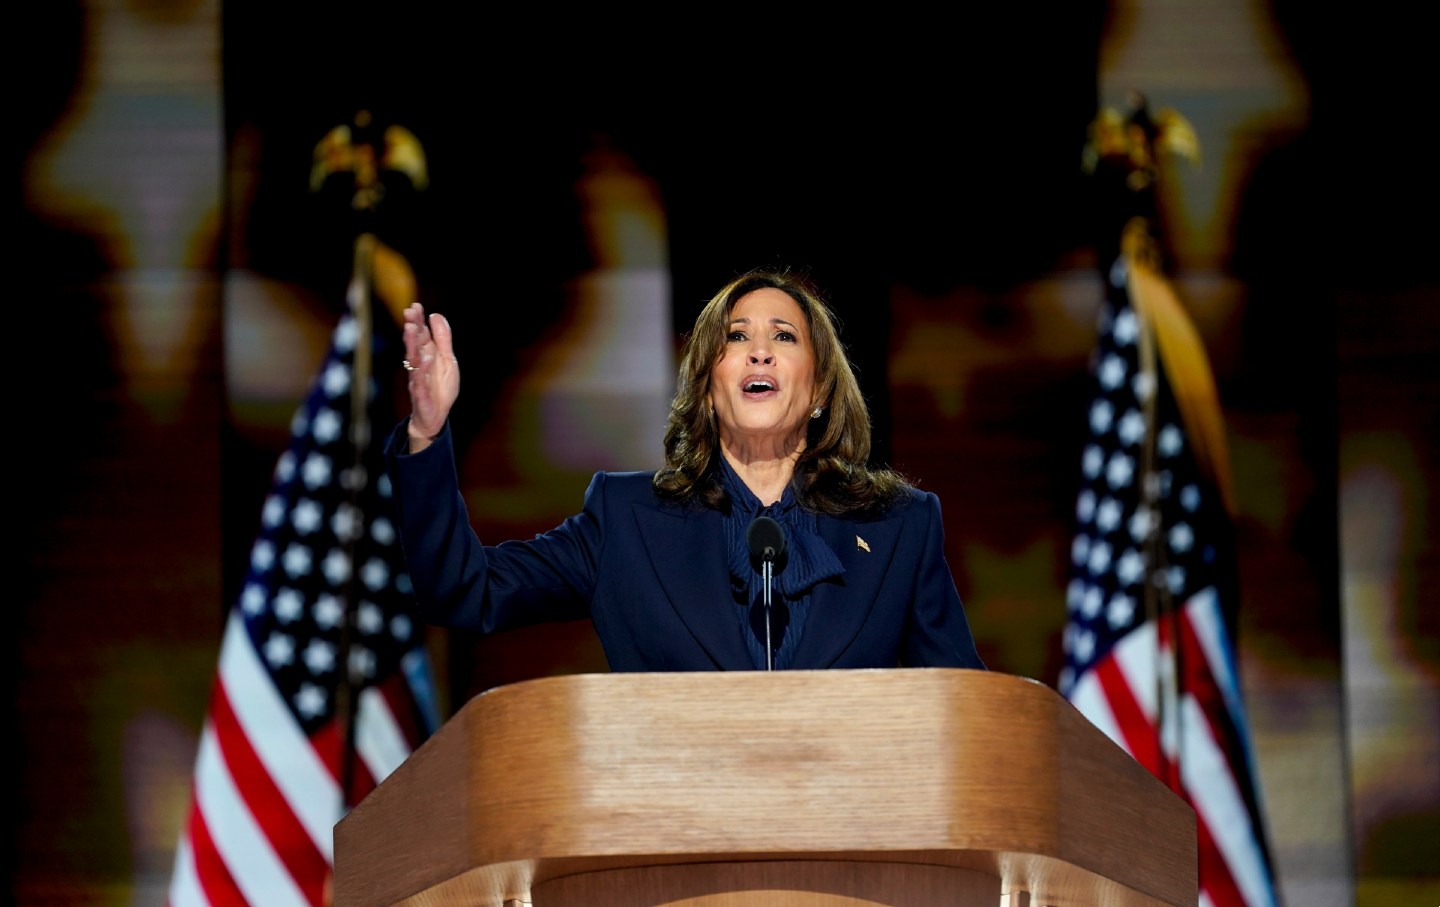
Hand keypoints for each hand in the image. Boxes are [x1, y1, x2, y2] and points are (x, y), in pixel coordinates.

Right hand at [401, 302, 458, 452]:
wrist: (436, 416)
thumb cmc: (440, 387)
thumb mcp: (447, 360)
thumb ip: (443, 339)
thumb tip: (436, 315)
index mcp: (426, 355)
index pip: (421, 335)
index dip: (418, 320)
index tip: (415, 305)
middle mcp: (419, 365)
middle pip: (414, 344)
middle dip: (412, 328)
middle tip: (409, 312)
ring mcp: (418, 379)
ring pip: (413, 360)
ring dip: (412, 344)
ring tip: (412, 329)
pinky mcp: (421, 395)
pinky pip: (420, 382)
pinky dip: (422, 371)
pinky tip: (426, 358)